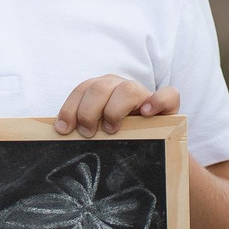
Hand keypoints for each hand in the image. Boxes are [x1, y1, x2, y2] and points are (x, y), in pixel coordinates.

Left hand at [55, 76, 180, 136]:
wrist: (156, 143)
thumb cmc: (120, 136)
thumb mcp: (98, 129)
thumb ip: (82, 126)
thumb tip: (60, 132)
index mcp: (101, 89)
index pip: (81, 90)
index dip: (70, 109)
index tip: (64, 130)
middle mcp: (119, 86)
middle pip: (99, 88)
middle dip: (88, 112)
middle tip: (88, 133)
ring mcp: (143, 93)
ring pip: (127, 89)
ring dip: (114, 110)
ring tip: (111, 129)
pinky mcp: (168, 103)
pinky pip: (167, 95)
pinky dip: (157, 102)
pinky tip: (146, 114)